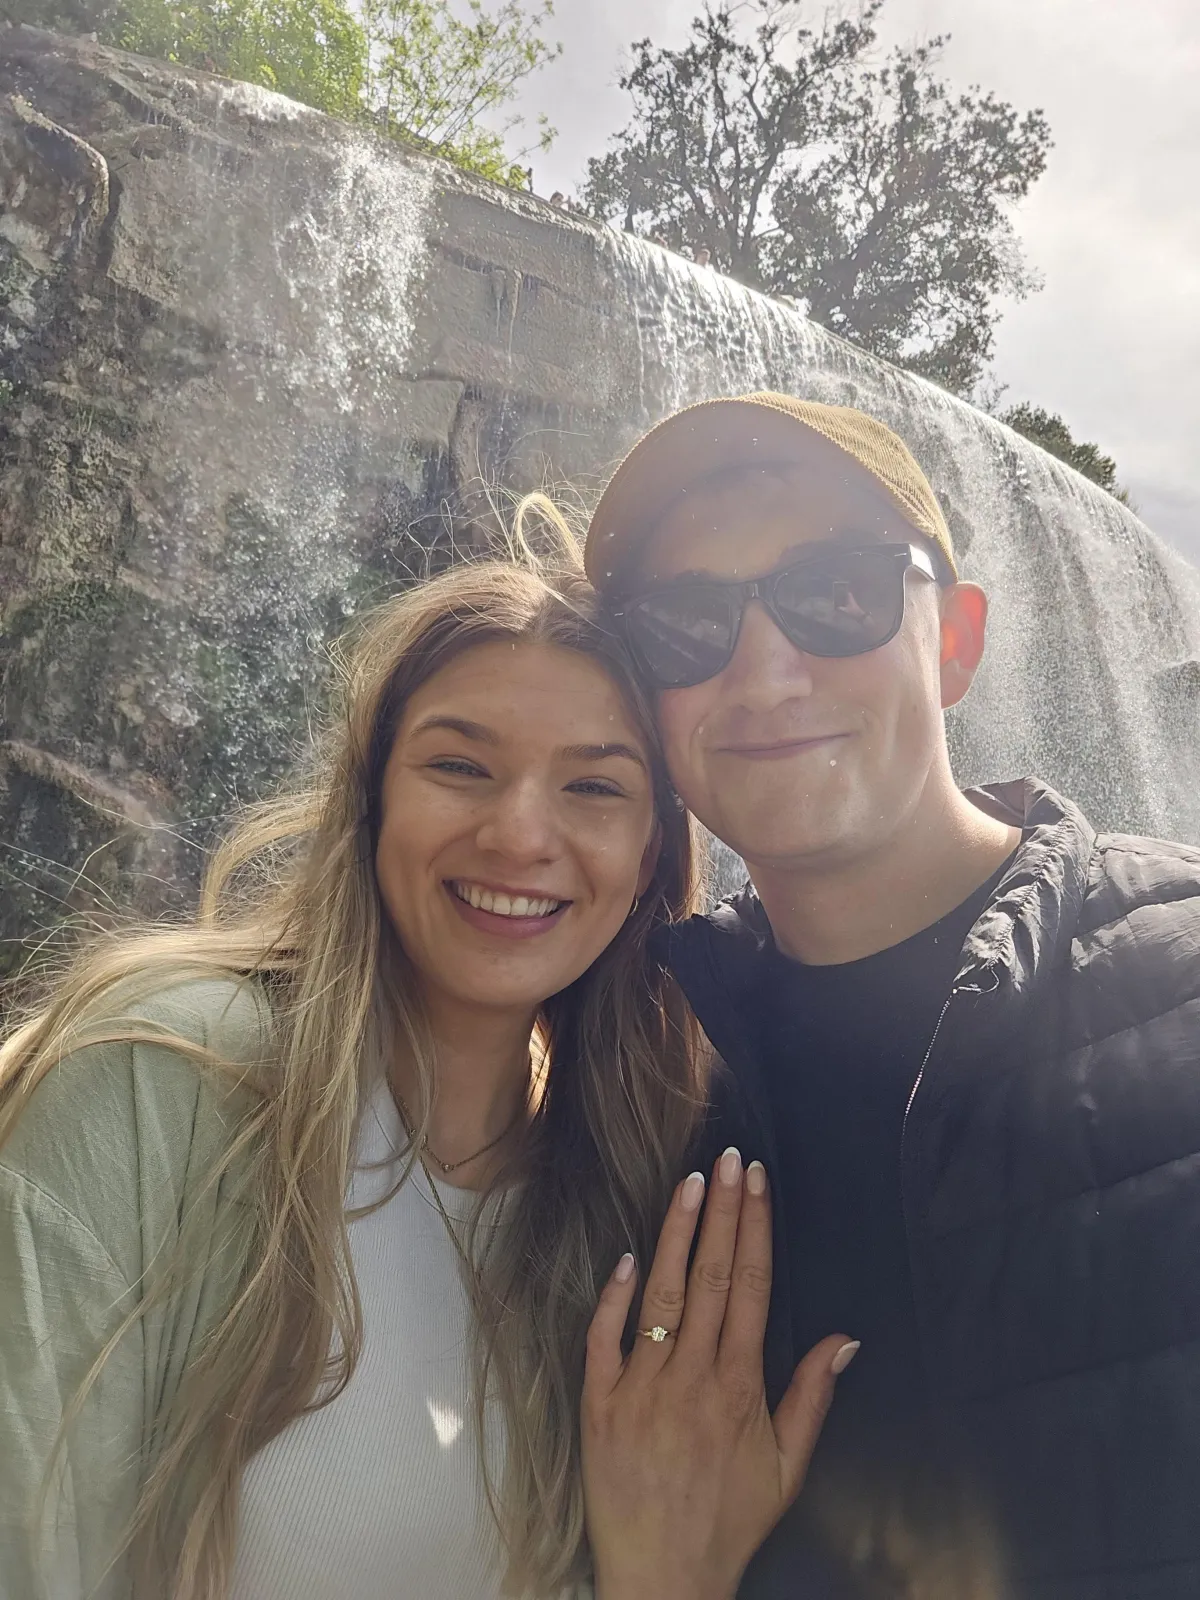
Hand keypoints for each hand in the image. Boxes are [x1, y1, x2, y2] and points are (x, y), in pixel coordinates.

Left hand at [581, 1148, 857, 1599]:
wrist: (664, 1577)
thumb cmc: (728, 1521)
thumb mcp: (788, 1468)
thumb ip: (813, 1396)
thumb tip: (845, 1337)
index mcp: (740, 1387)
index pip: (749, 1287)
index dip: (753, 1228)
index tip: (756, 1182)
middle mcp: (691, 1378)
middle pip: (708, 1277)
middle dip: (721, 1212)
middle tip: (728, 1160)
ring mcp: (641, 1389)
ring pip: (660, 1296)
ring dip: (674, 1235)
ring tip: (688, 1184)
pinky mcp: (599, 1406)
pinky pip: (603, 1340)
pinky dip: (614, 1297)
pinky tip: (628, 1256)